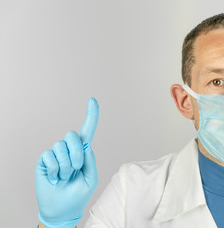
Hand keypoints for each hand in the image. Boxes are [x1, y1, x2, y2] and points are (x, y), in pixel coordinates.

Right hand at [35, 98, 98, 227]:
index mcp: (83, 152)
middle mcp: (69, 149)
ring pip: (60, 147)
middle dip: (76, 152)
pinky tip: (55, 178)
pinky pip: (49, 157)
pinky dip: (55, 170)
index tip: (93, 100)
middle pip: (72, 135)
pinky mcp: (44, 160)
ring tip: (65, 177)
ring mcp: (56, 154)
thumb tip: (86, 144)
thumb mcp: (90, 178)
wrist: (62, 209)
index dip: (91, 116)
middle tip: (76, 169)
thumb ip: (90, 161)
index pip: (88, 131)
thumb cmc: (78, 194)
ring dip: (65, 166)